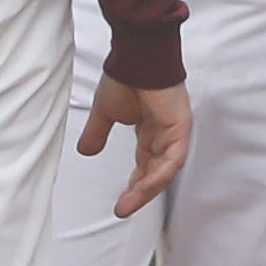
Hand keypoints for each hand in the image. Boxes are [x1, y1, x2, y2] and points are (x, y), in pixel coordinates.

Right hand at [78, 76, 192, 217]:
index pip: (145, 165)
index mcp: (151, 130)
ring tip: (129, 203)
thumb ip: (97, 133)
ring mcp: (175, 132)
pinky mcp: (181, 128)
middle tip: (123, 208)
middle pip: (155, 172)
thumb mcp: (105, 112)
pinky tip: (144, 187)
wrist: (135, 58)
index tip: (120, 202)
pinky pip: (173, 159)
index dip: (134, 185)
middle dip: (139, 193)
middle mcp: (165, 134)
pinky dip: (159, 175)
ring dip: (147, 189)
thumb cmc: (124, 77)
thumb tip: (85, 151)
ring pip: (164, 171)